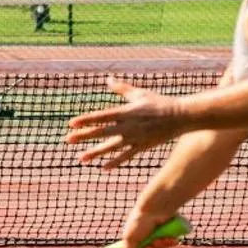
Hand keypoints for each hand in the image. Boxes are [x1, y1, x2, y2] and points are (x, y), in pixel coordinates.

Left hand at [62, 77, 190, 168]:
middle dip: (83, 136)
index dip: (85, 120)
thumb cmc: (158, 102)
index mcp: (125, 111)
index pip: (100, 116)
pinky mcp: (142, 146)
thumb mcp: (139, 94)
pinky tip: (103, 167)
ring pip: (110, 147)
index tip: (71, 124)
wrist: (179, 116)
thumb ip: (121, 89)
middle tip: (67, 140)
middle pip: (101, 132)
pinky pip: (126, 156)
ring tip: (80, 159)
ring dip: (95, 153)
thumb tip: (108, 80)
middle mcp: (127, 126)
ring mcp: (134, 138)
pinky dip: (115, 162)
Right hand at [119, 205, 184, 247]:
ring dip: (161, 246)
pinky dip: (170, 243)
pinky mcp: (168, 233)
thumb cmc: (140, 221)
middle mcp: (146, 237)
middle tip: (151, 246)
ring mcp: (158, 235)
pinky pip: (170, 244)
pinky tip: (170, 238)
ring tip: (160, 239)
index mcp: (136, 238)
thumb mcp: (130, 238)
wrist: (156, 207)